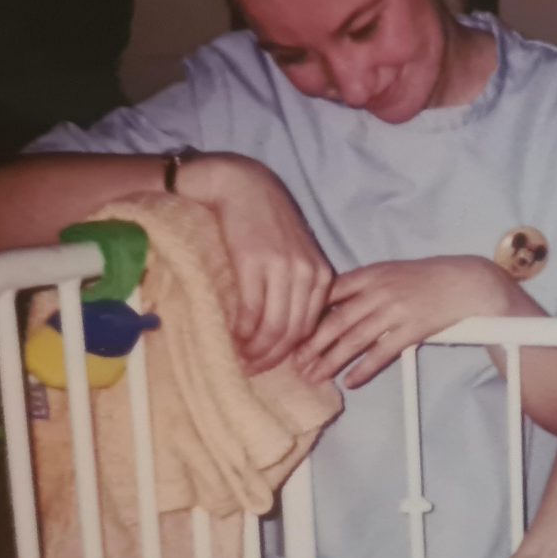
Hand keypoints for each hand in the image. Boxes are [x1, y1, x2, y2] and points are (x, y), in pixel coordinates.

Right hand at [184, 154, 333, 374]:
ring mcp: (282, 270)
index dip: (293, 351)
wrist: (242, 187)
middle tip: (254, 370)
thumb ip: (299, 285)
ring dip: (257, 349)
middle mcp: (307, 275)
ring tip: (242, 360)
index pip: (311, 326)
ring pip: (274, 326)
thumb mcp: (295, 253)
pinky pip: (252, 311)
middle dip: (273, 357)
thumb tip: (290, 324)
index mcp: (322, 275)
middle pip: (294, 332)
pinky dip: (243, 332)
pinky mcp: (255, 265)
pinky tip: (234, 339)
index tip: (275, 364)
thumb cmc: (267, 222)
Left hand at [295, 256, 511, 388]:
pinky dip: (364, 368)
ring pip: (354, 339)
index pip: (327, 294)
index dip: (305, 314)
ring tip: (314, 377)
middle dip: (310, 344)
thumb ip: (360, 287)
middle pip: (335, 321)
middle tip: (293, 363)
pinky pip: (382, 352)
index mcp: (369, 274)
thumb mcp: (389, 273)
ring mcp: (395, 310)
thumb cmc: (425, 278)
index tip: (287, 332)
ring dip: (331, 361)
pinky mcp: (413, 329)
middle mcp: (378, 291)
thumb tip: (328, 305)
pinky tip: (350, 382)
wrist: (464, 282)